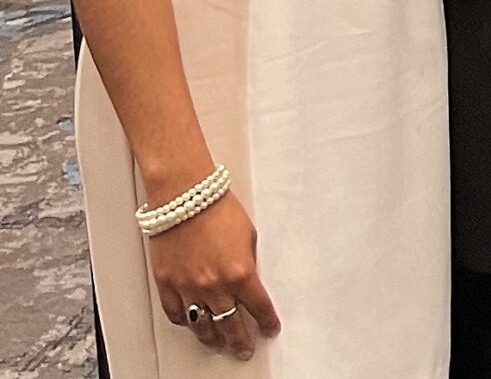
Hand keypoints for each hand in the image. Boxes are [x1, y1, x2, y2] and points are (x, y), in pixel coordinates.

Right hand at [148, 194, 280, 358]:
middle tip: (244, 349)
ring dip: (212, 339)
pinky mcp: (166, 283)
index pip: (259, 308)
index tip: (269, 329)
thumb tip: (248, 282)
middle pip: (230, 325)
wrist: (185, 196)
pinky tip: (191, 324)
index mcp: (240, 273)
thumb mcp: (249, 236)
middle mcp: (214, 285)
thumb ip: (248, 263)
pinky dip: (184, 321)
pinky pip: (176, 313)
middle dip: (240, 341)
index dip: (267, 322)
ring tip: (219, 344)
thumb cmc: (218, 209)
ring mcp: (188, 287)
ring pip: (201, 325)